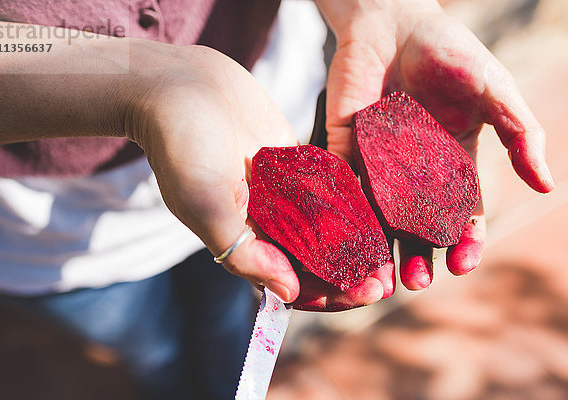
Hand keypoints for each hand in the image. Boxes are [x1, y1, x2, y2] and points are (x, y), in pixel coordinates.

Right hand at [126, 45, 387, 309]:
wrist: (179, 86)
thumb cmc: (180, 145)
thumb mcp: (204, 204)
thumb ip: (244, 252)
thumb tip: (287, 294)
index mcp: (243, 240)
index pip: (290, 281)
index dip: (327, 293)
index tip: (363, 293)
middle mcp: (265, 221)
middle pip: (313, 259)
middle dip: (348, 272)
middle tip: (385, 278)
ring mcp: (281, 191)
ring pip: (324, 227)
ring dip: (354, 242)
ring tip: (388, 250)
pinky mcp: (292, 161)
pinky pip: (326, 188)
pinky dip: (350, 202)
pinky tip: (377, 209)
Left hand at [316, 0, 553, 293]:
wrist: (392, 21)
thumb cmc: (449, 52)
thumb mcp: (493, 90)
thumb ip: (519, 133)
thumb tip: (547, 183)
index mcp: (454, 162)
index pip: (462, 213)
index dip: (465, 241)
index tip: (462, 263)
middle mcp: (415, 172)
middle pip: (418, 226)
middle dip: (420, 256)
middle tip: (417, 282)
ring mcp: (378, 163)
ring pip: (380, 217)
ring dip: (381, 249)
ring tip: (382, 278)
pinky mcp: (345, 148)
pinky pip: (345, 187)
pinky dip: (347, 214)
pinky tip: (349, 237)